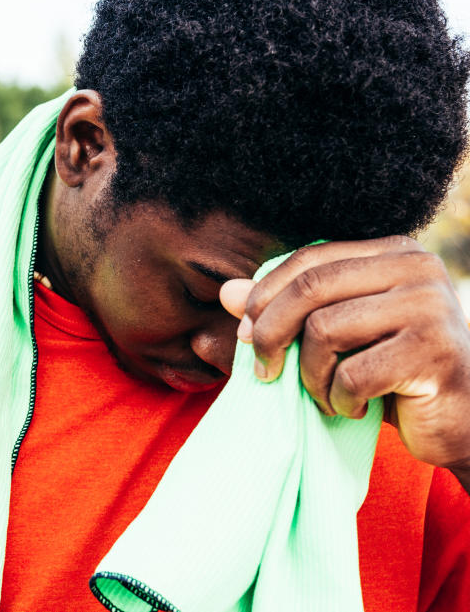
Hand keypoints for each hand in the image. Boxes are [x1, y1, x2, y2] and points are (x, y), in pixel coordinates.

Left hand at [219, 237, 469, 478]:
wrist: (459, 421)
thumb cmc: (388, 374)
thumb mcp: (332, 336)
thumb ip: (282, 308)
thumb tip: (226, 291)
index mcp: (392, 251)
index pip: (308, 259)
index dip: (264, 295)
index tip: (245, 334)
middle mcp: (416, 268)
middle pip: (310, 288)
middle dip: (271, 333)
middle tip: (264, 370)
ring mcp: (431, 307)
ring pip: (325, 330)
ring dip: (310, 375)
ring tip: (325, 394)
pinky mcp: (435, 352)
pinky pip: (353, 374)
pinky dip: (339, 399)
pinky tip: (353, 408)